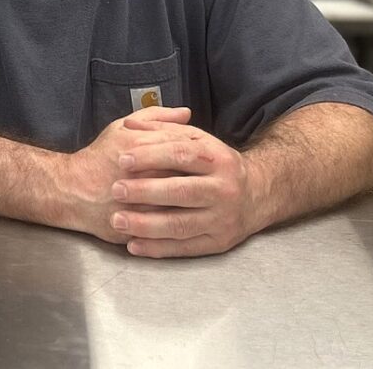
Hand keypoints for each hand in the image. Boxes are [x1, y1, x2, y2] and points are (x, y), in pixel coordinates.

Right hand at [58, 106, 195, 242]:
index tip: (203, 156)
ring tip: (200, 197)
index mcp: (138, 147)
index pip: (181, 147)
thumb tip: (186, 113)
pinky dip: (181, 219)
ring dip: (193, 201)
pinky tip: (187, 213)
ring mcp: (140, 202)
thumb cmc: (99, 157)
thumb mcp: (122, 127)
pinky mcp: (137, 225)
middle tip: (208, 178)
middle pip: (184, 175)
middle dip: (199, 177)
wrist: (72, 190)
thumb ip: (155, 117)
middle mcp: (140, 174)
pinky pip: (168, 224)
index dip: (197, 151)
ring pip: (179, 203)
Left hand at [108, 114, 260, 257]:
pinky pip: (185, 248)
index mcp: (217, 159)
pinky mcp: (218, 242)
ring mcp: (222, 218)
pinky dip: (157, 248)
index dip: (150, 156)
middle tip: (116, 190)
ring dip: (146, 224)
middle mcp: (223, 189)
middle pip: (181, 191)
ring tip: (118, 220)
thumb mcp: (197, 139)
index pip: (181, 155)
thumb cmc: (214, 165)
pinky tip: (134, 245)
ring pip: (181, 224)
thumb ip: (163, 129)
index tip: (122, 159)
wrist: (256, 195)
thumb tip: (129, 123)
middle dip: (145, 191)